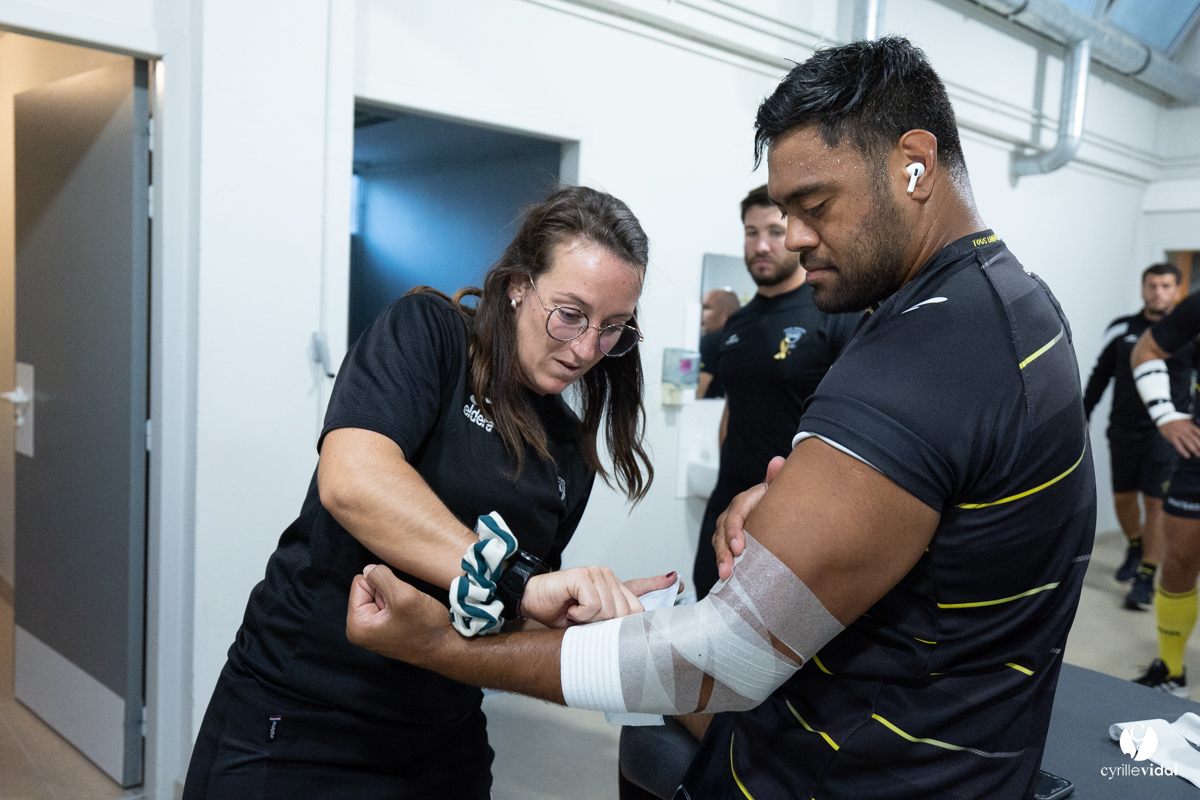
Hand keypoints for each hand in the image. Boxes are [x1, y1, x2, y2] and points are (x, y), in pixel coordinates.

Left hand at [346, 564, 450, 664]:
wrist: (448, 648)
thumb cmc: (426, 627)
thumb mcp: (402, 594)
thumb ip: (380, 576)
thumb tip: (369, 569)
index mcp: (356, 625)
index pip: (359, 582)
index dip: (382, 583)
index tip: (398, 599)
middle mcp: (360, 631)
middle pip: (369, 589)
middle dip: (390, 591)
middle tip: (406, 606)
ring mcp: (374, 631)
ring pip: (382, 595)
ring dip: (398, 597)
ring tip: (411, 611)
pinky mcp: (388, 630)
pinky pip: (391, 605)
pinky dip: (403, 605)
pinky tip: (412, 615)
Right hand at [520, 566, 673, 626]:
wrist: (529, 604)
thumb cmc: (557, 615)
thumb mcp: (589, 625)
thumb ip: (612, 624)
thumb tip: (634, 632)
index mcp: (611, 589)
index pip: (640, 586)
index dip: (659, 585)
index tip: (677, 582)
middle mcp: (607, 578)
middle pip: (627, 612)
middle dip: (608, 626)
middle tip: (585, 624)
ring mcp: (596, 574)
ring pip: (611, 611)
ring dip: (590, 622)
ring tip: (574, 616)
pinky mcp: (583, 576)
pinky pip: (595, 605)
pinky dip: (581, 615)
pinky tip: (570, 610)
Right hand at [714, 455, 784, 580]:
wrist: (778, 508)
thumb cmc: (778, 500)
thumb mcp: (779, 488)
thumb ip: (777, 477)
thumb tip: (778, 462)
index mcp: (746, 501)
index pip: (736, 513)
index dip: (734, 530)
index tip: (739, 547)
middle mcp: (734, 514)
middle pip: (723, 531)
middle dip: (724, 551)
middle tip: (729, 568)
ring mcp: (729, 529)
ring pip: (719, 543)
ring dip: (721, 560)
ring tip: (726, 576)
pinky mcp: (730, 542)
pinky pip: (723, 552)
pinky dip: (724, 564)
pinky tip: (727, 580)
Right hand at [1160, 418, 1199, 457]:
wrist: (1164, 418)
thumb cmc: (1178, 422)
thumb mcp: (1187, 421)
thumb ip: (1193, 427)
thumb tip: (1199, 435)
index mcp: (1190, 425)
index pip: (1199, 433)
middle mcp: (1185, 429)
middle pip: (1195, 439)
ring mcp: (1178, 433)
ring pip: (1188, 442)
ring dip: (1194, 449)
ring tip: (1197, 455)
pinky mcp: (1172, 436)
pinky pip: (1178, 445)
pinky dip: (1183, 451)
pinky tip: (1187, 456)